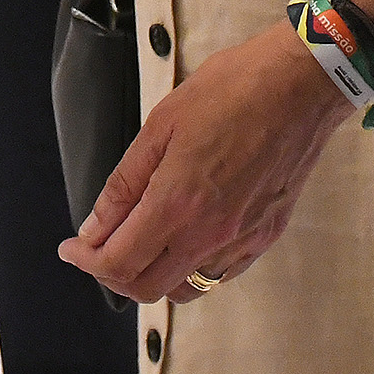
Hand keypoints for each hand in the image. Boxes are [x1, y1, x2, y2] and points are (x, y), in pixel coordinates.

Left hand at [59, 22, 347, 304]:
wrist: (301, 84)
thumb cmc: (233, 90)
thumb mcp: (161, 124)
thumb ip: (125, 183)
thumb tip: (95, 225)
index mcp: (178, 204)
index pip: (118, 262)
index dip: (86, 260)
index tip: (72, 248)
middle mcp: (211, 234)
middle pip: (147, 288)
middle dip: (112, 274)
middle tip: (97, 247)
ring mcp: (242, 240)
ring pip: (184, 289)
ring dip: (151, 276)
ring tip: (137, 245)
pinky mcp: (266, 236)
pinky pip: (219, 275)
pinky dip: (190, 270)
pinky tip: (181, 242)